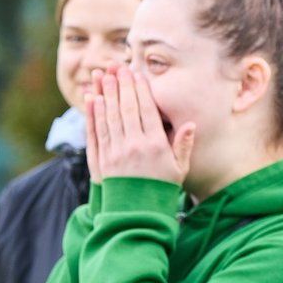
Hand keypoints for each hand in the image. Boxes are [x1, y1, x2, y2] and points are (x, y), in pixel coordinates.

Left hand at [87, 64, 194, 185]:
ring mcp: (115, 152)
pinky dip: (93, 114)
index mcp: (155, 145)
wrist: (137, 214)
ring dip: (105, 94)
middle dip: (122, 85)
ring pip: (109, 116)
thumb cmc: (161, 190)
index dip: (141, 90)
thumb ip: (184, 145)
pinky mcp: (101, 159)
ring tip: (103, 76)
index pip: (147, 111)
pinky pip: (96, 132)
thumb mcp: (179, 169)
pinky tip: (92, 100)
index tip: (137, 75)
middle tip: (118, 68)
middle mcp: (133, 145)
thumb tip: (191, 124)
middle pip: (126, 108)